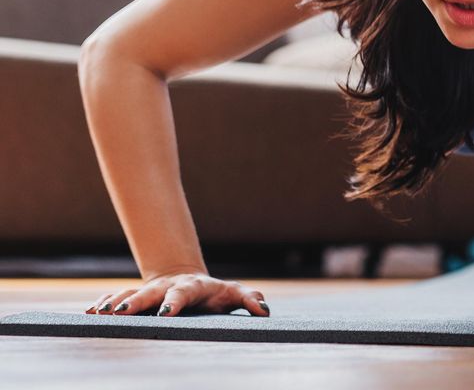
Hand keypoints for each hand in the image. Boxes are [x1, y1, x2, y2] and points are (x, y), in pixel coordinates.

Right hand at [84, 269, 270, 317]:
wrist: (189, 279)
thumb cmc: (214, 294)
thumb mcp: (232, 294)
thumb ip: (248, 299)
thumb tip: (264, 311)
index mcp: (191, 287)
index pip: (182, 293)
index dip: (174, 302)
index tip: (166, 313)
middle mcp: (166, 287)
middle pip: (149, 293)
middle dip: (135, 303)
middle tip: (120, 314)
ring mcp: (149, 290)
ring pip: (128, 294)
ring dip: (114, 303)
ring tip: (99, 314)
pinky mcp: (135, 296)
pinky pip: (115, 298)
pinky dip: (102, 304)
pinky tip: (89, 314)